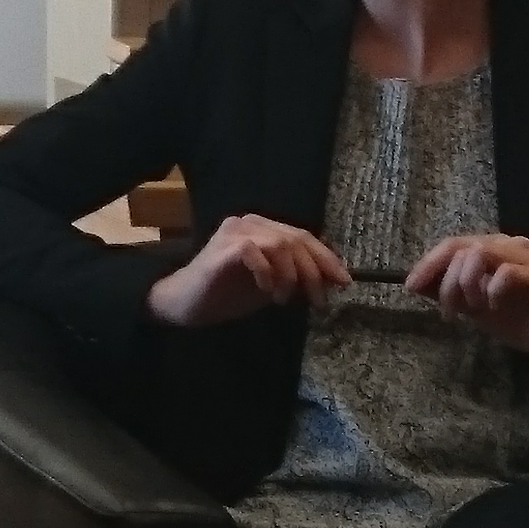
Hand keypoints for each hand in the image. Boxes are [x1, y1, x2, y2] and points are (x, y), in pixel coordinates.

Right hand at [146, 214, 348, 327]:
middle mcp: (249, 223)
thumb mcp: (271, 286)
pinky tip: (266, 292)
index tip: (344, 282)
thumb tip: (333, 279)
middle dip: (314, 272)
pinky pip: (255, 252)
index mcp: (262, 228)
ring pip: (280, 244)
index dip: (326, 259)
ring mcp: (234, 232)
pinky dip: (267, 274)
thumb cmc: (225, 294)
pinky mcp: (222, 248)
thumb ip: (297, 277)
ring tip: (284, 299)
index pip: (302, 237)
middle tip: (318, 301)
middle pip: (296, 239)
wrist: (184, 304)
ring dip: (291, 275)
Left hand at [405, 233, 528, 366]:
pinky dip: (492, 292)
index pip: (452, 244)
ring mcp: (526, 258)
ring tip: (473, 309)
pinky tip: (493, 308)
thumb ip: (445, 291)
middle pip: (462, 247)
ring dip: (466, 284)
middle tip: (450, 311)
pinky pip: (506, 273)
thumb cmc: (515, 320)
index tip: (410, 285)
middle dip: (447, 281)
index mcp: (491, 247)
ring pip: (481, 253)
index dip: (428, 263)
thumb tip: (412, 282)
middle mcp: (508, 244)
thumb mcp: (471, 306)